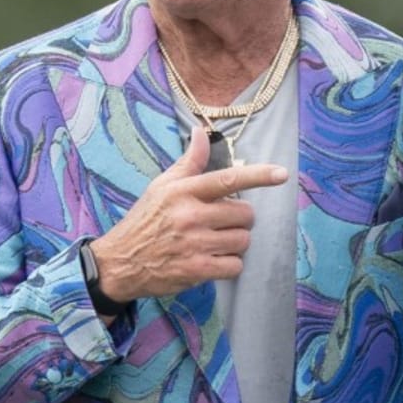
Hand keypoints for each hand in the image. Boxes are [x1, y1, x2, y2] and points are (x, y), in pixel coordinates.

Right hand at [89, 127, 287, 299]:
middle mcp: (190, 215)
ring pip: (242, 240)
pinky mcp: (196, 270)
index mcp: (183, 191)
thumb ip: (189, 162)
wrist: (120, 262)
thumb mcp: (162, 186)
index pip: (227, 179)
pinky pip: (235, 266)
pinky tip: (212, 260)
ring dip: (235, 243)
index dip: (258, 175)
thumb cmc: (145, 220)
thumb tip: (201, 131)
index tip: (281, 173)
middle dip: (239, 219)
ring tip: (214, 242)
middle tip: (220, 222)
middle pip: (244, 214)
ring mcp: (194, 244)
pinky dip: (229, 265)